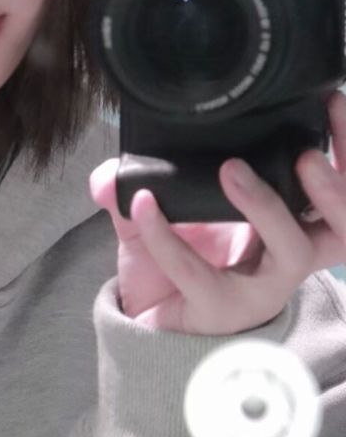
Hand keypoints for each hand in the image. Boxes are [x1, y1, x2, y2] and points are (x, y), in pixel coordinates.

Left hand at [89, 90, 345, 333]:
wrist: (152, 334)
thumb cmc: (179, 273)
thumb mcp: (172, 215)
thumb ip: (151, 182)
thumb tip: (113, 170)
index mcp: (295, 226)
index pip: (340, 191)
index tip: (332, 102)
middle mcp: (291, 257)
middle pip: (344, 226)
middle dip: (336, 188)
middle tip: (307, 153)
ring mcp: (262, 287)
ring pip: (294, 251)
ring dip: (270, 207)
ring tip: (233, 171)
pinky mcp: (221, 309)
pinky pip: (198, 271)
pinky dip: (166, 236)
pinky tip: (143, 205)